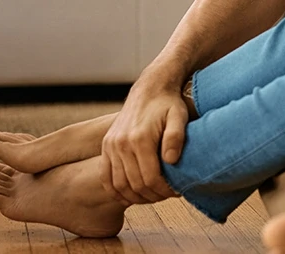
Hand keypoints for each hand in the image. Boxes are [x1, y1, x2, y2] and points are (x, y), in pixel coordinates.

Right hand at [100, 80, 186, 204]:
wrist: (150, 89)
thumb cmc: (168, 104)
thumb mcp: (179, 116)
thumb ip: (176, 137)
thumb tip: (171, 160)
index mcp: (140, 138)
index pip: (150, 178)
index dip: (164, 190)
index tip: (176, 191)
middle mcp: (121, 143)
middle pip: (135, 185)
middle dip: (153, 196)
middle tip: (166, 195)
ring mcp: (110, 145)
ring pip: (119, 185)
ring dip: (135, 197)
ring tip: (152, 196)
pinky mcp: (105, 146)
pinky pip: (105, 176)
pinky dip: (115, 191)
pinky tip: (129, 196)